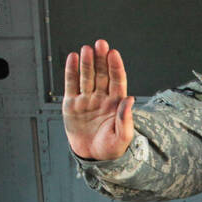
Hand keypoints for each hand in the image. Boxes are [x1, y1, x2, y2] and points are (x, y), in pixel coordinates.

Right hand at [63, 39, 135, 160]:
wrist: (92, 157)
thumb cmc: (110, 148)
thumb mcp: (122, 137)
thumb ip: (126, 118)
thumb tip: (130, 99)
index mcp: (115, 103)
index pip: (117, 80)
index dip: (115, 66)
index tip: (113, 54)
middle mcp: (101, 98)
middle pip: (102, 74)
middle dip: (101, 59)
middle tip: (100, 44)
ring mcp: (86, 100)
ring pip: (87, 76)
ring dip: (87, 62)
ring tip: (87, 49)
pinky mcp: (72, 104)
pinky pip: (71, 84)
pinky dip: (71, 71)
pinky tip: (73, 58)